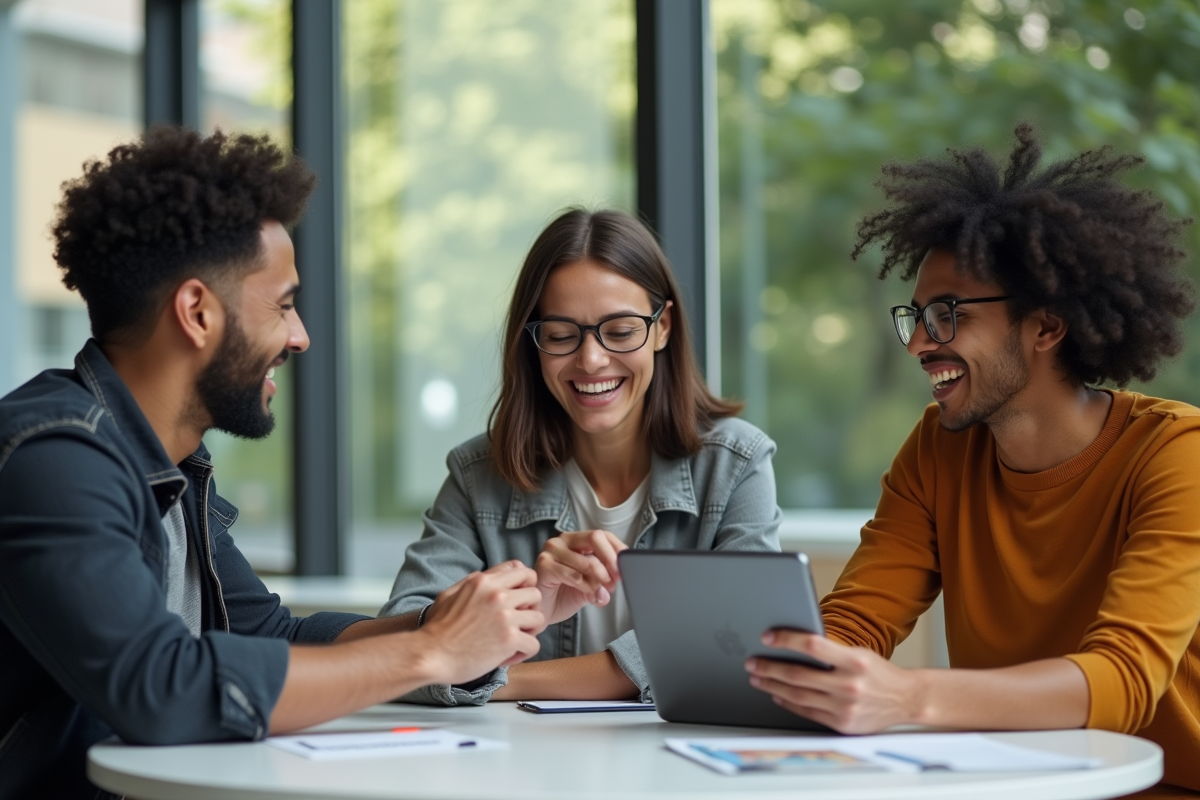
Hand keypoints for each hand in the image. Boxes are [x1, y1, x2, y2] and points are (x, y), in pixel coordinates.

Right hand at [418, 560, 544, 684]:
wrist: (429, 654)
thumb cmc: (436, 628)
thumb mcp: (450, 594)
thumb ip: (472, 582)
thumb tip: (488, 576)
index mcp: (484, 581)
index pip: (521, 569)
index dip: (524, 585)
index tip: (517, 600)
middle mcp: (497, 595)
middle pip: (536, 593)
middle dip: (530, 608)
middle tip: (518, 622)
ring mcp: (505, 617)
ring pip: (539, 618)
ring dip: (529, 632)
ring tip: (514, 640)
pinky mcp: (509, 640)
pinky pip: (534, 644)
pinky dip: (524, 652)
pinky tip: (509, 655)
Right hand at [533, 530, 626, 624]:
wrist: (543, 612)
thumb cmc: (564, 595)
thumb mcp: (591, 585)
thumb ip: (604, 579)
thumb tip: (618, 578)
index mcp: (576, 540)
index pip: (603, 535)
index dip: (618, 549)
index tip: (627, 565)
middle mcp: (563, 540)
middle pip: (595, 537)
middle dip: (611, 560)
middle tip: (617, 579)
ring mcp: (552, 550)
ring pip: (587, 560)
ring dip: (600, 580)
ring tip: (601, 592)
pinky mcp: (544, 564)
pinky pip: (574, 575)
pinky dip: (586, 586)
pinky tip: (587, 594)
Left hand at [744, 630, 920, 733]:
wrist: (906, 699)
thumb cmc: (879, 672)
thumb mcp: (859, 652)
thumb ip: (831, 650)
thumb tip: (793, 644)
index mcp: (855, 660)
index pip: (812, 645)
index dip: (786, 639)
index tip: (767, 637)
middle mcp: (849, 685)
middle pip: (797, 674)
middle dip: (769, 668)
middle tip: (752, 663)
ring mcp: (844, 707)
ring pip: (798, 695)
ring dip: (773, 686)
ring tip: (758, 678)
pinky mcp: (841, 724)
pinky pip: (807, 712)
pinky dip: (788, 703)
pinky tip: (777, 695)